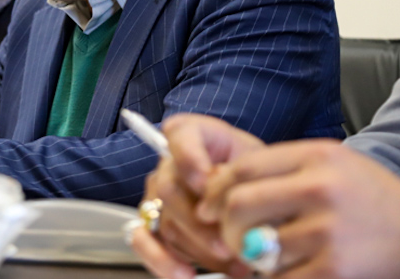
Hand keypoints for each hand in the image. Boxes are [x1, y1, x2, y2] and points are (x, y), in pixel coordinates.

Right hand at [132, 114, 262, 278]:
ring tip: (234, 265)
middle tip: (227, 245)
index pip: (179, 136)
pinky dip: (162, 261)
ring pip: (166, 223)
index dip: (189, 159)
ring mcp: (157, 194)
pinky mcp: (152, 223)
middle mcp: (168, 163)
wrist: (256, 192)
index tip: (207, 183)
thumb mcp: (257, 161)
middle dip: (199, 223)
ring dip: (198, 250)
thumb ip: (240, 173)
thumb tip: (226, 198)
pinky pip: (142, 240)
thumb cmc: (255, 173)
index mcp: (192, 134)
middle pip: (169, 190)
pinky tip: (185, 274)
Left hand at [199, 140, 399, 278]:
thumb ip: (276, 171)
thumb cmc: (362, 194)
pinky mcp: (335, 268)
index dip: (215, 190)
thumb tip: (215, 191)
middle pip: (240, 205)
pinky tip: (287, 269)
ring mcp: (328, 230)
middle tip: (230, 236)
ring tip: (266, 253)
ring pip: (256, 244)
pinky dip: (273, 277)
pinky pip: (278, 277)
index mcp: (314, 156)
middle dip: (225, 225)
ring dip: (251, 255)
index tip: (207, 207)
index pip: (243, 169)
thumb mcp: (326, 163)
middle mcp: (320, 189)